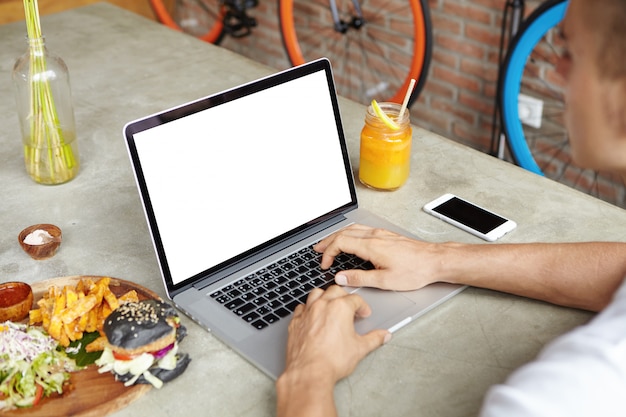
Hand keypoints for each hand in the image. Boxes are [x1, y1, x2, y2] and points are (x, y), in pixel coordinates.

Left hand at [276, 286, 389, 416]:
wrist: (309, 372)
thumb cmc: (332, 360)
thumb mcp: (360, 349)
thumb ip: (374, 339)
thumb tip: (383, 335)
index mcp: (340, 308)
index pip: (355, 299)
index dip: (363, 306)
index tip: (364, 313)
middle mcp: (322, 306)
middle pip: (335, 291)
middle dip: (345, 297)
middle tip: (350, 308)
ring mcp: (307, 312)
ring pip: (316, 294)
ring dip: (325, 297)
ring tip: (330, 305)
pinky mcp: (295, 322)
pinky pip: (301, 307)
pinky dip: (308, 308)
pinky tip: (312, 316)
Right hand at [315, 224, 442, 290]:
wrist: (435, 260)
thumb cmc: (415, 271)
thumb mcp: (385, 281)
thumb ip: (360, 279)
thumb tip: (341, 278)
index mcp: (371, 246)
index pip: (341, 242)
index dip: (329, 253)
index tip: (325, 264)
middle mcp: (375, 236)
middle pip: (343, 232)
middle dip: (327, 241)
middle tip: (317, 249)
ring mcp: (381, 233)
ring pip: (352, 229)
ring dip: (337, 236)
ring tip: (328, 243)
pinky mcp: (386, 235)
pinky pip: (361, 229)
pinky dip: (349, 234)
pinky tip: (349, 240)